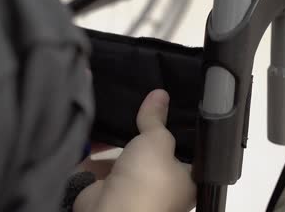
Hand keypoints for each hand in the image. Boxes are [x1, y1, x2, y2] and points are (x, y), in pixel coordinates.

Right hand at [74, 90, 195, 211]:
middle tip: (143, 104)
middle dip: (145, 133)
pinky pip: (104, 162)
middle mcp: (161, 189)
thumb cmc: (147, 180)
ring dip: (120, 140)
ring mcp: (131, 190)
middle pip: (154, 154)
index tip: (171, 105)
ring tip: (119, 107)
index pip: (187, 151)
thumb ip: (156, 119)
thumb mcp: (157, 142)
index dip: (180, 130)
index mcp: (186, 183)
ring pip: (127, 157)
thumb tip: (160, 93)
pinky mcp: (106, 189)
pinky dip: (98, 147)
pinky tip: (96, 124)